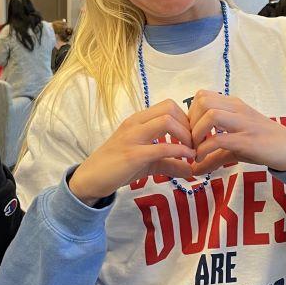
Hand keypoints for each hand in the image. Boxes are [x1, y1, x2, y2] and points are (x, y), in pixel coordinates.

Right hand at [67, 99, 195, 204]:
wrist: (90, 178)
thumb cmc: (118, 166)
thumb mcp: (148, 162)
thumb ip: (170, 162)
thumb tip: (193, 169)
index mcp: (138, 120)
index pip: (168, 105)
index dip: (186, 119)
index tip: (193, 136)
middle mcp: (135, 124)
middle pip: (170, 108)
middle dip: (189, 124)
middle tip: (194, 143)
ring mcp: (133, 138)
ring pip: (166, 121)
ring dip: (186, 135)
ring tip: (192, 151)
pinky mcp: (133, 155)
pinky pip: (161, 147)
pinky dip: (180, 151)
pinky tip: (188, 160)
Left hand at [187, 90, 285, 174]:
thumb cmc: (263, 145)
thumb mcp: (235, 148)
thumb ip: (213, 156)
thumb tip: (193, 170)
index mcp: (233, 105)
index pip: (202, 95)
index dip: (189, 113)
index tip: (190, 133)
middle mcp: (238, 109)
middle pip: (203, 101)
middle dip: (190, 122)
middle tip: (190, 142)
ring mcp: (243, 124)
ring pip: (210, 114)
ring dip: (196, 134)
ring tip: (195, 150)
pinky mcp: (248, 140)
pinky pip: (220, 139)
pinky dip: (204, 150)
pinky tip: (202, 160)